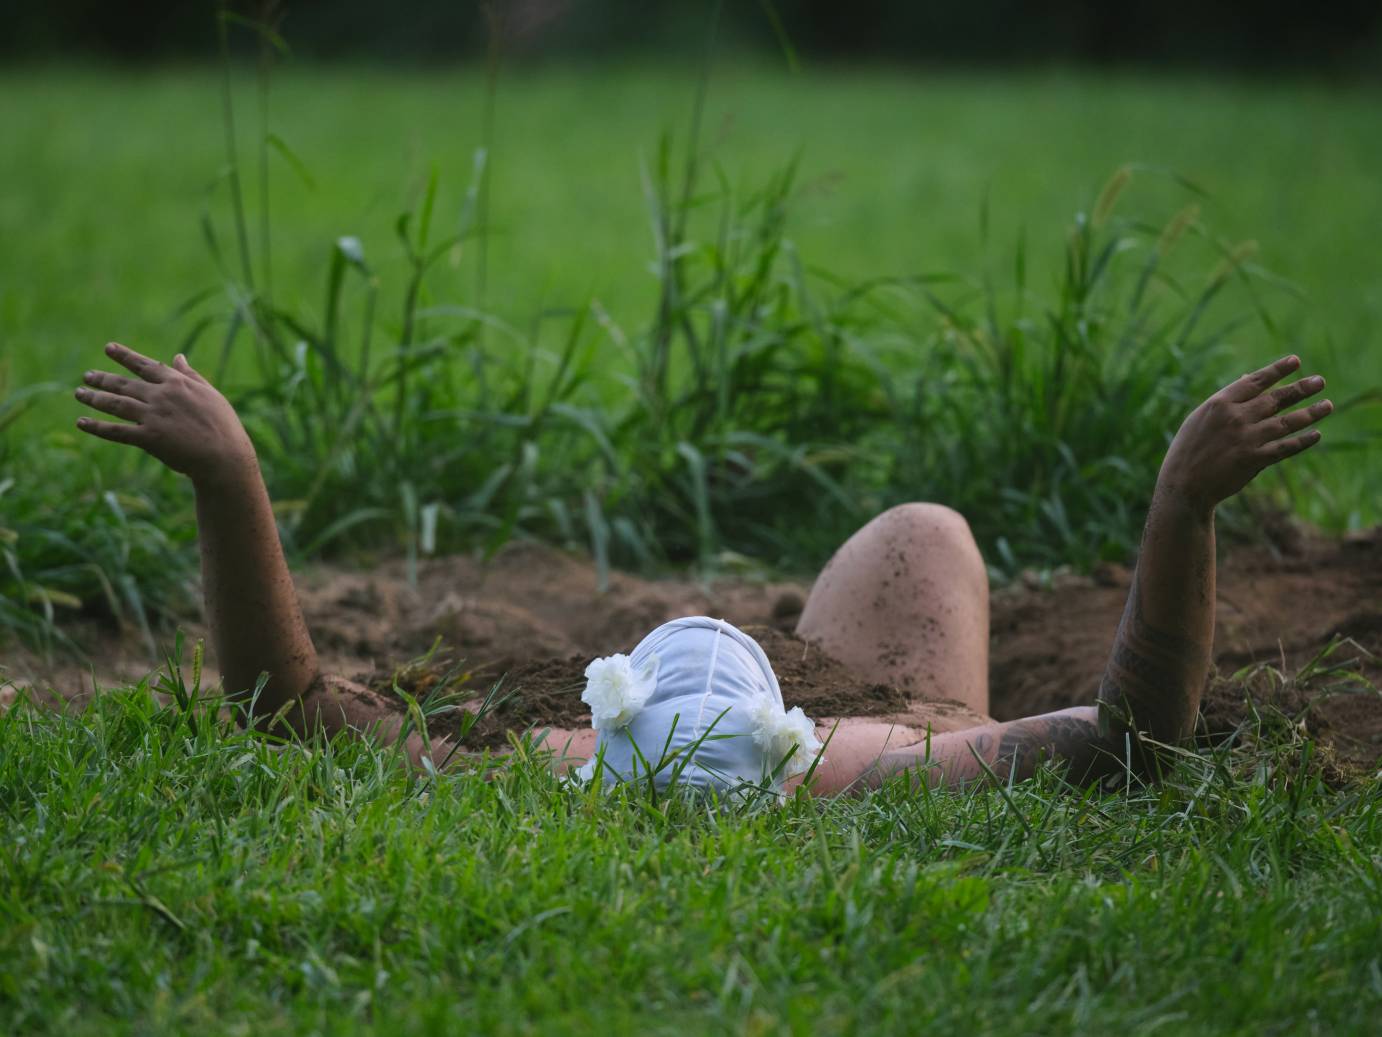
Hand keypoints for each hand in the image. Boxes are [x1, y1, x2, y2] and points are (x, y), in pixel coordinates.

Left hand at [75, 343, 257, 485]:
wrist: (225, 456)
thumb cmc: (223, 426)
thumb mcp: (211, 394)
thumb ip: (191, 375)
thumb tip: (178, 357)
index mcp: (177, 383)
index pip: (145, 365)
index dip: (125, 356)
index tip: (109, 348)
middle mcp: (161, 395)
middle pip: (124, 383)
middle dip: (103, 378)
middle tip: (87, 376)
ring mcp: (153, 416)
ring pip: (116, 403)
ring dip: (95, 398)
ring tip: (79, 393)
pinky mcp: (148, 438)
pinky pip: (116, 431)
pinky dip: (97, 427)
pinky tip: (82, 422)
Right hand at [1157, 355, 1331, 512]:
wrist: (1183, 484)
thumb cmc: (1189, 448)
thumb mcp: (1200, 418)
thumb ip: (1227, 399)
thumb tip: (1249, 377)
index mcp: (1219, 404)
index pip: (1255, 382)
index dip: (1277, 370)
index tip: (1296, 361)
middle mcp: (1235, 418)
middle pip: (1276, 399)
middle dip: (1301, 389)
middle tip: (1320, 381)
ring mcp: (1246, 439)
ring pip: (1286, 422)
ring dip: (1310, 413)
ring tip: (1327, 405)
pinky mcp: (1254, 459)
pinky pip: (1285, 447)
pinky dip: (1302, 441)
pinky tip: (1316, 434)